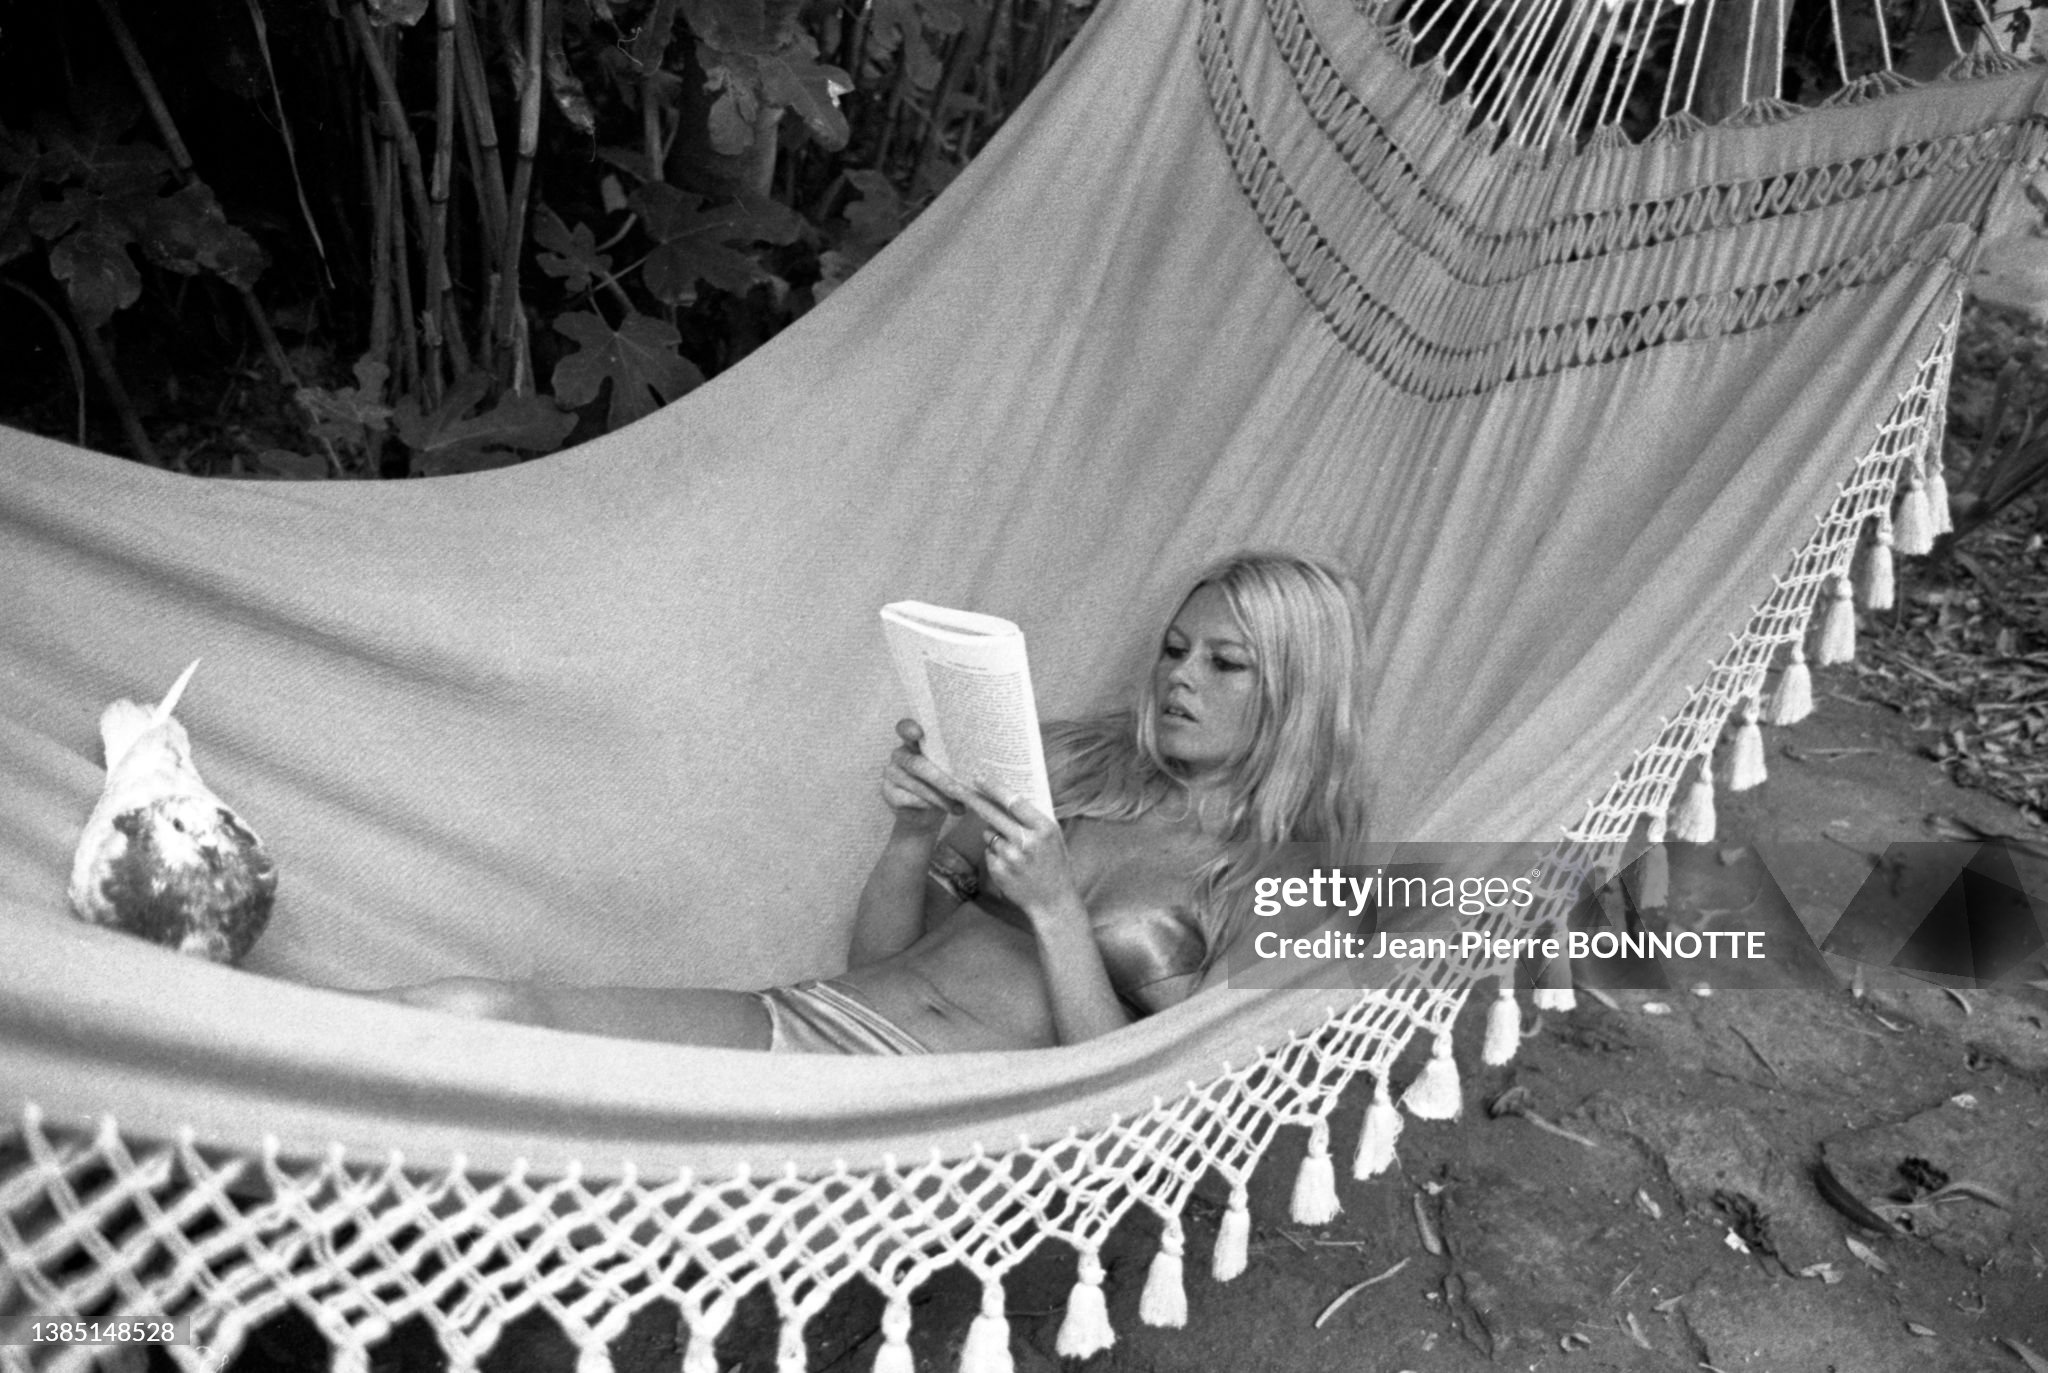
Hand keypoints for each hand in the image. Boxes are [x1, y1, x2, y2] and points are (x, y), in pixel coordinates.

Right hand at [880, 719, 970, 832]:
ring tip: (960, 804)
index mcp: (913, 741)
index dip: (910, 729)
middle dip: (942, 780)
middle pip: (918, 765)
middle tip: (960, 791)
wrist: (925, 811)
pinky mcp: (888, 793)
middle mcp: (899, 754)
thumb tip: (971, 768)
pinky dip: (932, 805)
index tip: (918, 733)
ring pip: (917, 785)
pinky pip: (912, 799)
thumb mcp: (947, 769)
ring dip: (941, 797)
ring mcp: (890, 773)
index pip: (905, 728)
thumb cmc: (941, 783)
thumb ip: (950, 762)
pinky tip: (949, 809)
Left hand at [974, 794, 1081, 921]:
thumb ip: (1033, 819)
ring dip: (994, 835)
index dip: (995, 788)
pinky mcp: (998, 870)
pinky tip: (1011, 864)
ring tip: (1014, 849)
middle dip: (979, 801)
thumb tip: (1008, 796)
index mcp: (1044, 829)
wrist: (1053, 901)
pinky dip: (995, 853)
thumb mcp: (1053, 837)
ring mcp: (1010, 857)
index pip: (1014, 801)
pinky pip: (988, 851)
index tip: (981, 778)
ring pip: (989, 834)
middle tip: (968, 791)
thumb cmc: (1055, 864)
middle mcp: (1026, 842)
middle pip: (993, 814)